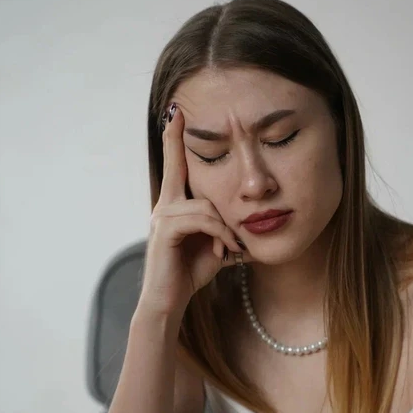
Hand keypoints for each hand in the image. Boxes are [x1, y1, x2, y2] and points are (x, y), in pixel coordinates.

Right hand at [136, 103, 242, 318]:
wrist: (169, 301)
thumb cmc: (191, 273)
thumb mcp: (215, 246)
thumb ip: (226, 230)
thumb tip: (250, 226)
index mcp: (176, 206)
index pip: (176, 167)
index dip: (175, 140)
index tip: (176, 112)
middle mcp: (165, 206)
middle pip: (175, 167)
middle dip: (175, 139)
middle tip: (178, 110)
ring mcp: (162, 217)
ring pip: (204, 205)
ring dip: (225, 228)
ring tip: (232, 249)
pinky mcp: (166, 232)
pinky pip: (202, 221)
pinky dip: (219, 236)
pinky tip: (223, 252)